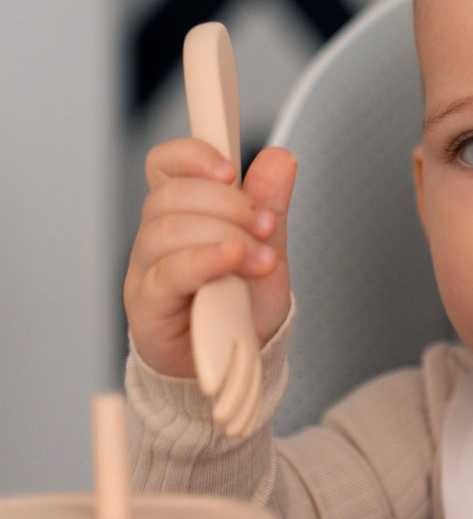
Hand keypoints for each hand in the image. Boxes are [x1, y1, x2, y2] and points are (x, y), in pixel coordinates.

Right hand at [124, 140, 296, 377]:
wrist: (240, 362)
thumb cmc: (243, 305)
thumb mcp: (268, 247)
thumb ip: (269, 204)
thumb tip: (279, 157)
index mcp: (182, 214)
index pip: (165, 166)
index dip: (190, 156)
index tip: (229, 168)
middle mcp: (157, 238)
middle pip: (171, 196)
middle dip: (227, 204)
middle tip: (266, 226)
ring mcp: (147, 270)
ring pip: (167, 230)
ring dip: (225, 236)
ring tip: (262, 258)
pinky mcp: (147, 305)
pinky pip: (168, 273)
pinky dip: (204, 261)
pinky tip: (233, 261)